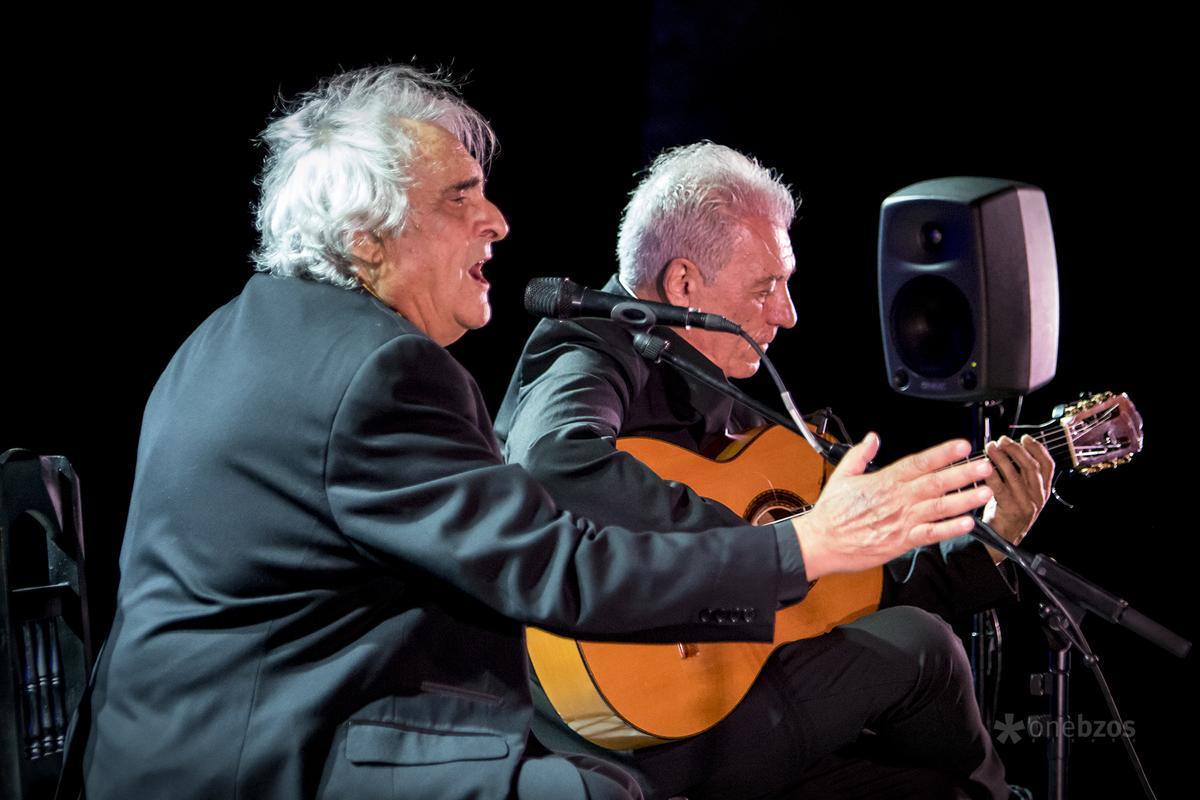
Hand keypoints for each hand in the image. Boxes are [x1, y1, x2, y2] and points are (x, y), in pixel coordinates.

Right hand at [793, 434, 993, 579]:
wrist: (822, 541)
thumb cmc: (831, 512)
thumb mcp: (843, 475)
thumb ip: (860, 455)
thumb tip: (872, 439)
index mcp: (884, 481)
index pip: (919, 462)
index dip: (942, 454)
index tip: (962, 446)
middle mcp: (897, 499)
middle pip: (936, 482)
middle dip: (963, 473)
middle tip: (984, 467)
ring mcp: (901, 520)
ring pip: (938, 507)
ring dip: (964, 499)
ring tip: (985, 492)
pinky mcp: (901, 541)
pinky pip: (930, 534)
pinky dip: (949, 529)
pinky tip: (967, 523)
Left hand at [982, 434, 1053, 560]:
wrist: (1001, 541)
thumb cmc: (1007, 513)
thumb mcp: (1021, 494)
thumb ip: (1021, 475)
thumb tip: (1009, 448)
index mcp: (1043, 492)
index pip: (1048, 466)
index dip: (1039, 449)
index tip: (1026, 438)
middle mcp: (1038, 497)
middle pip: (1031, 466)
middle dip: (1016, 449)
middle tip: (1002, 440)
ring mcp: (1026, 504)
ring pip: (1016, 474)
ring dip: (1002, 457)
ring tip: (991, 447)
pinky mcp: (1011, 510)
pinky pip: (1000, 487)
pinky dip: (992, 473)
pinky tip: (984, 466)